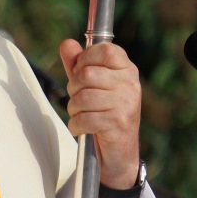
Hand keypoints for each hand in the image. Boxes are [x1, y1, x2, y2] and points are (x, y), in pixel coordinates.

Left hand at [59, 39, 141, 189]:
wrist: (119, 153)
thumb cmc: (104, 113)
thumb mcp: (90, 84)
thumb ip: (77, 63)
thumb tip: (66, 44)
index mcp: (126, 69)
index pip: (104, 50)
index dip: (85, 59)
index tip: (81, 72)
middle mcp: (130, 84)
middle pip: (87, 74)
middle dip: (74, 89)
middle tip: (80, 100)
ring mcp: (127, 103)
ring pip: (83, 97)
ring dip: (74, 109)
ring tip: (81, 114)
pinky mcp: (118, 123)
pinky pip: (85, 118)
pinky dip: (76, 125)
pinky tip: (82, 127)